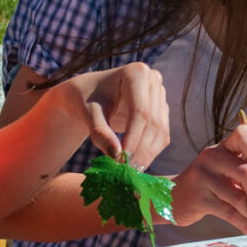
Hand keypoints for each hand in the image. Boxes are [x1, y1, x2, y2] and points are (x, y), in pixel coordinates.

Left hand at [52, 63, 169, 167]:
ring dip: (147, 155)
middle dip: (140, 150)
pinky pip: (161, 136)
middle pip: (153, 122)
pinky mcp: (161, 112)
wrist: (88, 96)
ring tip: (130, 172)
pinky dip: (150, 153)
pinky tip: (136, 165)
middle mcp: (154, 81)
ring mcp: (160, 96)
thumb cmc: (85, 100)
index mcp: (137, 73)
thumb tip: (116, 155)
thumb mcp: (88, 113)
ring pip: (161, 132)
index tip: (122, 160)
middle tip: (126, 172)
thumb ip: (100, 132)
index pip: (141, 111)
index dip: (134, 138)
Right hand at [172, 121, 246, 232]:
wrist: (174, 198)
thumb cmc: (210, 185)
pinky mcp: (198, 197)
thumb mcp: (232, 175)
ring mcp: (202, 176)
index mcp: (223, 147)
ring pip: (238, 197)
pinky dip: (243, 224)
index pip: (243, 135)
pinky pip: (228, 212)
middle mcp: (211, 157)